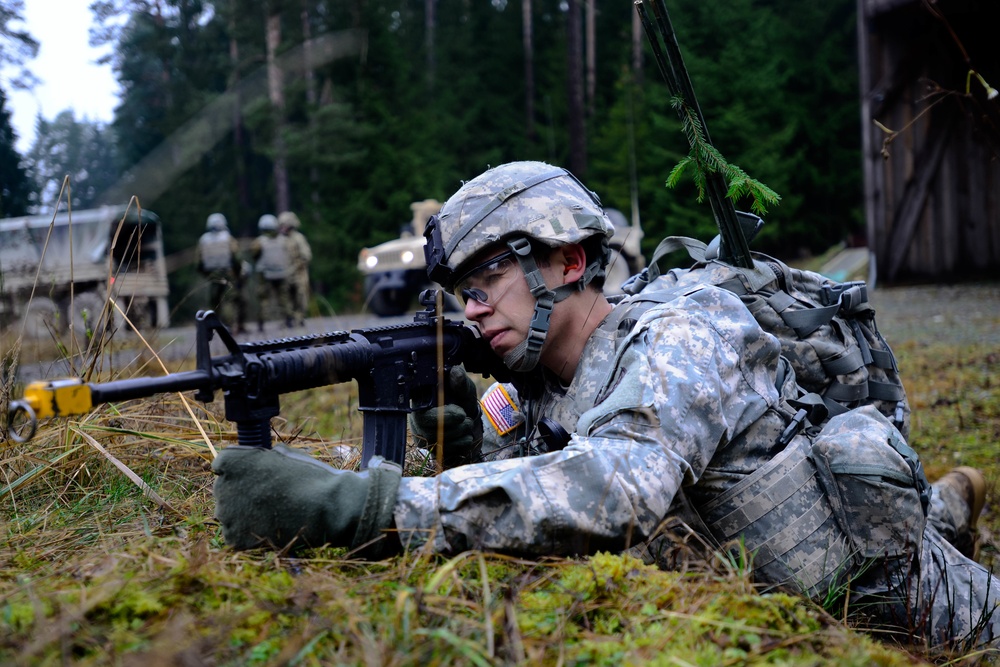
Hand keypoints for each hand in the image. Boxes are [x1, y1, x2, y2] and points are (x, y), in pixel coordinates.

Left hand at [211, 444, 400, 555]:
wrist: (324, 507)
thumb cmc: (308, 476)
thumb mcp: (284, 453)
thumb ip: (262, 457)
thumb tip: (260, 461)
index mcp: (230, 461)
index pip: (222, 465)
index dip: (239, 470)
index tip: (253, 474)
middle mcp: (221, 486)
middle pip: (225, 489)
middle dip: (241, 492)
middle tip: (268, 496)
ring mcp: (226, 514)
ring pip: (229, 513)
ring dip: (244, 513)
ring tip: (271, 514)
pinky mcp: (235, 537)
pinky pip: (235, 534)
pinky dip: (248, 534)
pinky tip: (267, 528)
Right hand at [409, 366, 482, 466]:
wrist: (467, 419)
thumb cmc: (462, 399)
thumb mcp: (464, 388)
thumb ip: (461, 381)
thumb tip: (455, 372)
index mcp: (422, 395)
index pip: (420, 403)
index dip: (441, 413)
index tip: (460, 412)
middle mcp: (416, 413)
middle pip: (424, 422)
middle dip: (450, 422)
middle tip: (465, 417)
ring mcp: (419, 431)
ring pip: (433, 438)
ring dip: (457, 433)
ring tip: (468, 424)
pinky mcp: (427, 446)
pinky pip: (439, 450)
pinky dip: (457, 445)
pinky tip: (466, 437)